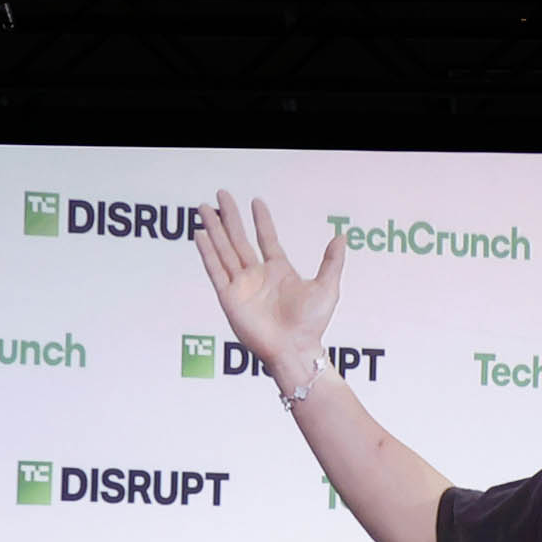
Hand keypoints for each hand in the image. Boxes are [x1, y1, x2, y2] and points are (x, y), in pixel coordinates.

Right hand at [193, 191, 341, 381]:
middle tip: (222, 193)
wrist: (295, 349)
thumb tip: (342, 237)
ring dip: (214, 228)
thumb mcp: (327, 287)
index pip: (267, 239)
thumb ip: (332, 261)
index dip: (262, 221)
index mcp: (279, 272)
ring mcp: (242, 286)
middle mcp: (257, 277)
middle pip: (239, 239)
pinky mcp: (229, 298)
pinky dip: (207, 253)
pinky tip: (200, 234)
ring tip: (204, 207)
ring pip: (224, 250)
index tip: (256, 202)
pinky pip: (215, 271)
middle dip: (230, 217)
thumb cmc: (312, 325)